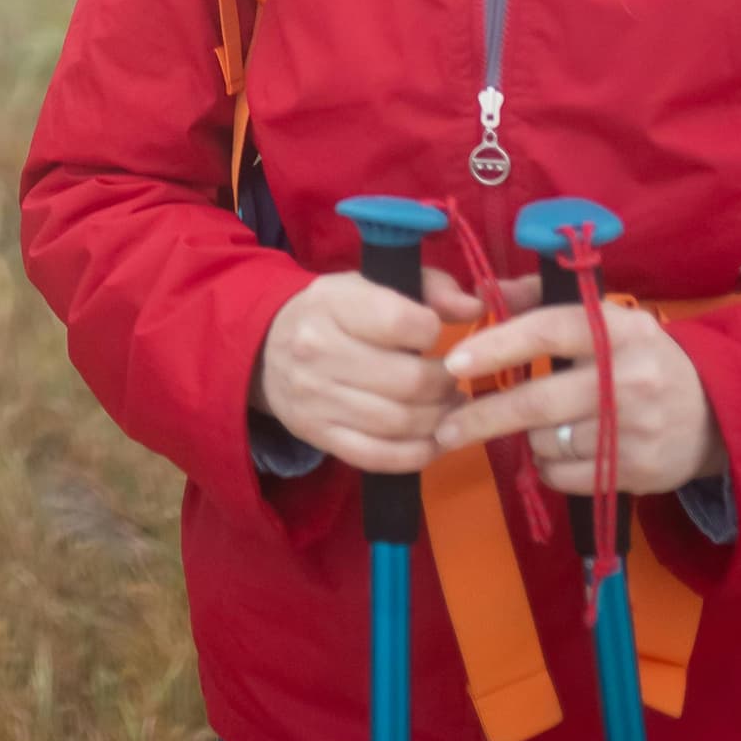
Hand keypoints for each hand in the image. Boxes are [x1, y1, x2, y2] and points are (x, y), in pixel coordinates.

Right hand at [252, 264, 484, 474]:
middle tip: (453, 378)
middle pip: (409, 381)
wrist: (264, 350)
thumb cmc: (333, 312)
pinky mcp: (318, 436)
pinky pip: (379, 457)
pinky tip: (434, 440)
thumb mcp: (371, 283)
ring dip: (439, 419)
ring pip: (399, 422)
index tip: (436, 332)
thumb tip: (475, 308)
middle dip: (446, 382)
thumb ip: (429, 287)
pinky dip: (417, 454)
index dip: (434, 329)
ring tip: (449, 406)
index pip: (402, 321)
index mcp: (333, 304)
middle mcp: (318, 352)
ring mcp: (316, 399)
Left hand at [432, 300, 725, 494]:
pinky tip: (561, 451)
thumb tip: (485, 293)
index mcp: (619, 328)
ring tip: (537, 427)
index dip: (497, 346)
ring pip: (547, 443)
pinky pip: (564, 476)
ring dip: (526, 439)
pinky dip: (548, 466)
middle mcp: (630, 377)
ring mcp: (637, 429)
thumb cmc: (638, 357)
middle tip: (445, 428)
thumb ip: (541, 300)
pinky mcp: (638, 471)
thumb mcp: (604, 317)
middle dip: (483, 416)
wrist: (714, 411)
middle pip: (539, 402)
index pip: (548, 331)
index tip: (454, 362)